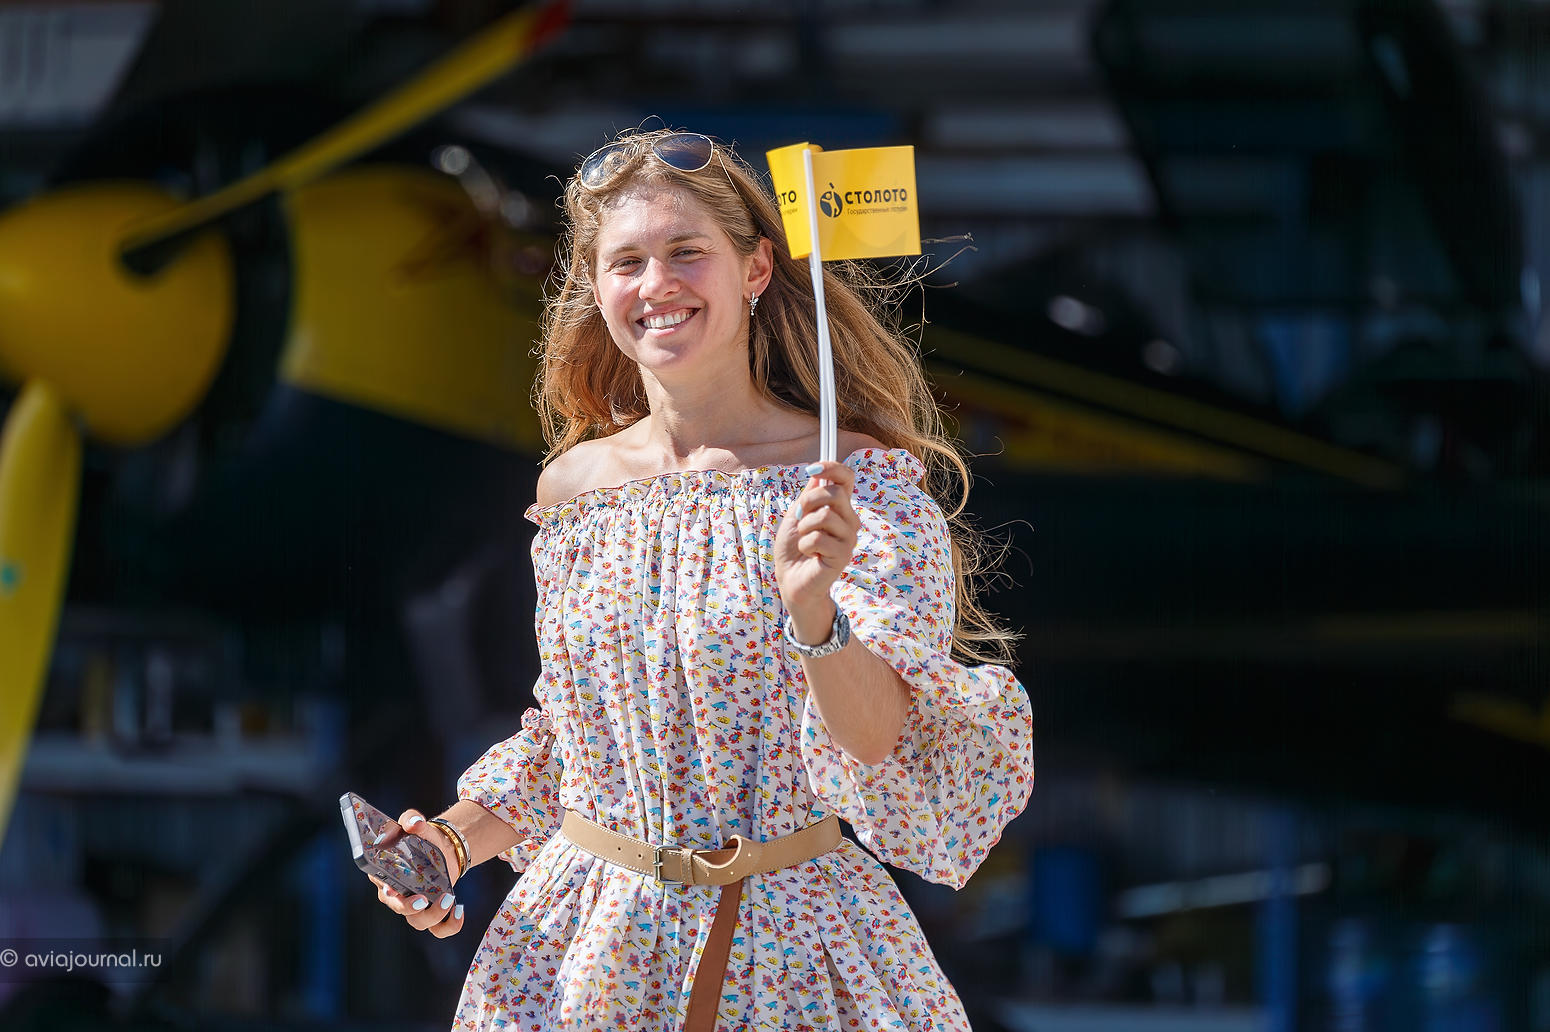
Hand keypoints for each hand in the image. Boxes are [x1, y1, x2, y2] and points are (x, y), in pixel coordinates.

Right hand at [368, 809, 465, 937]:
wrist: (442, 848)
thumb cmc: (420, 838)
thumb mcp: (415, 824)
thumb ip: (411, 819)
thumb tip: (413, 822)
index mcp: (386, 875)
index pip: (380, 886)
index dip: (385, 891)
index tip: (391, 889)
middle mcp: (398, 895)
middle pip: (398, 908)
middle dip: (409, 907)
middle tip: (422, 899)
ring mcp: (416, 906)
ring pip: (419, 921)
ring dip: (434, 914)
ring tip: (449, 899)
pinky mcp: (434, 913)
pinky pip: (439, 929)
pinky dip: (450, 926)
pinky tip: (460, 912)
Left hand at [774, 461, 859, 641]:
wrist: (790, 580)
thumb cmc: (793, 548)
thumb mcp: (796, 515)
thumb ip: (809, 495)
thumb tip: (818, 475)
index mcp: (839, 507)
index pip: (846, 478)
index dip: (831, 468)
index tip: (812, 469)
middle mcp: (849, 520)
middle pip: (835, 493)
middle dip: (808, 501)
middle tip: (799, 518)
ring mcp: (848, 538)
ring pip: (825, 516)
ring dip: (804, 527)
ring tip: (804, 540)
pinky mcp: (842, 555)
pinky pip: (818, 538)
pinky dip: (804, 545)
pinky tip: (808, 554)